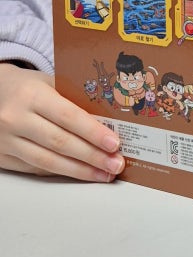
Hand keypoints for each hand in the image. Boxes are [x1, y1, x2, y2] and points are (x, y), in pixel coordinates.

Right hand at [0, 64, 124, 181]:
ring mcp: (5, 141)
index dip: (93, 132)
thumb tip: (108, 120)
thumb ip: (74, 97)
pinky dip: (60, 172)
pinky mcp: (0, 157)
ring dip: (79, 171)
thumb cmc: (26, 86)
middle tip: (116, 163)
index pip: (69, 116)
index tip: (114, 143)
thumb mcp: (49, 82)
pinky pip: (34, 169)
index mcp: (32, 95)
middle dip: (92, 156)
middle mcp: (16, 119)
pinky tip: (79, 173)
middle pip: (60, 143)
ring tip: (104, 174)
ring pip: (47, 161)